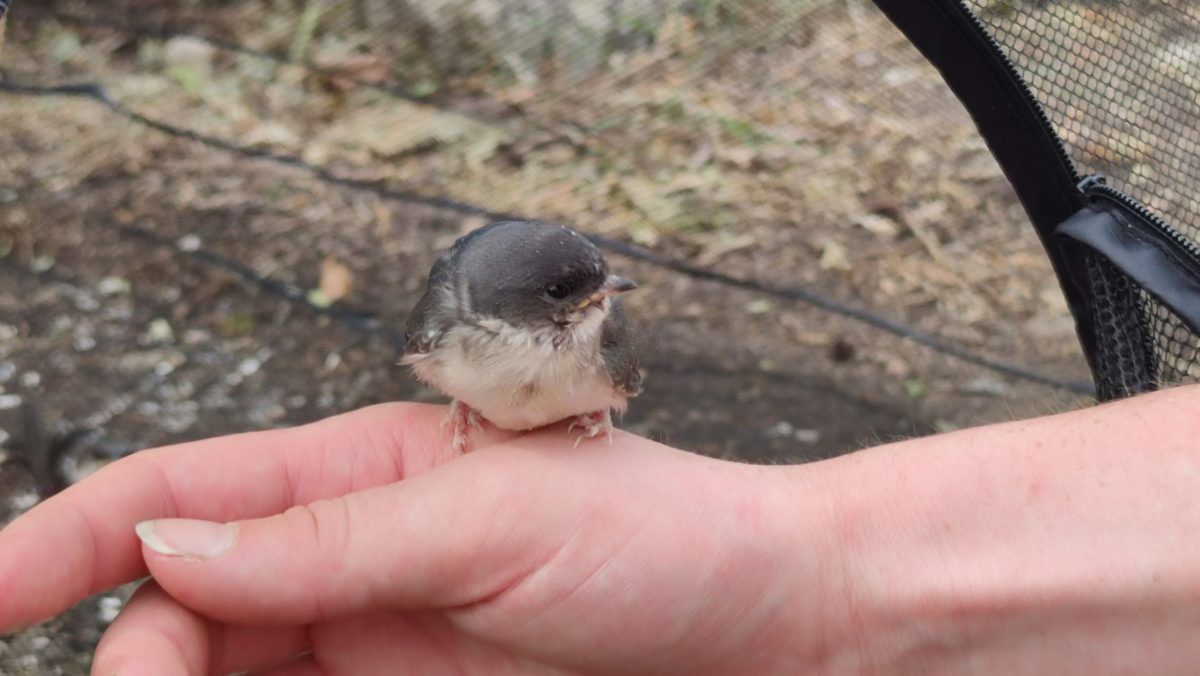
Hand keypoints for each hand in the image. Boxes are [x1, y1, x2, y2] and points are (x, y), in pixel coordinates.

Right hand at [0, 404, 832, 674]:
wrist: (770, 622)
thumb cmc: (662, 538)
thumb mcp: (492, 518)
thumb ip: (330, 538)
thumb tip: (166, 542)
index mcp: (363, 474)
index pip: (181, 493)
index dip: (61, 536)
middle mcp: (354, 554)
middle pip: (185, 598)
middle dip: (139, 647)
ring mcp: (377, 636)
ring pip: (229, 664)